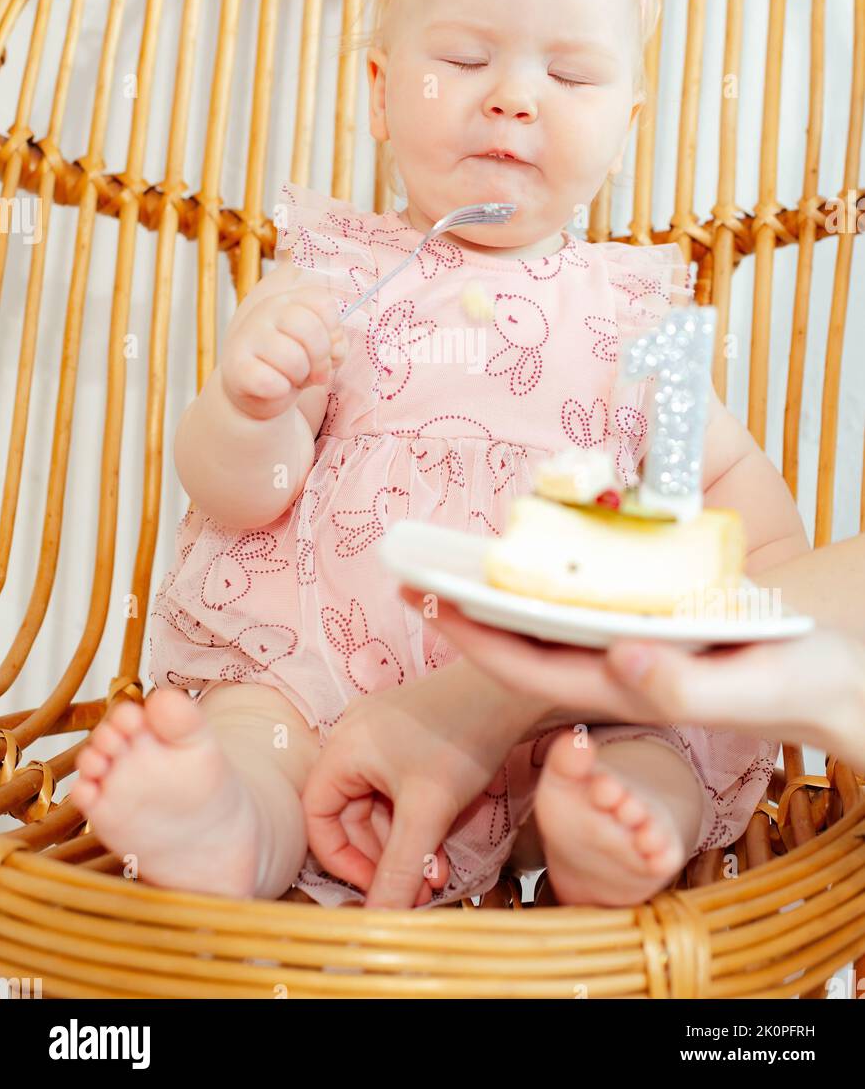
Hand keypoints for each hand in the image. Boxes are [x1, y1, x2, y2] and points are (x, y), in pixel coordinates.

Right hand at [220, 282, 346, 419]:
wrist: (256, 390)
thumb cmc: (293, 363)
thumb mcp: (320, 347)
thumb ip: (335, 341)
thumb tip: (335, 349)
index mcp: (289, 300)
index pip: (324, 304)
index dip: (333, 331)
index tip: (326, 346)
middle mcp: (265, 311)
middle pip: (311, 329)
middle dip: (321, 358)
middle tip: (315, 372)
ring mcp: (247, 337)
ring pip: (294, 359)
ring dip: (301, 376)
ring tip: (292, 378)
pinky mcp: (236, 367)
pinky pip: (272, 383)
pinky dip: (282, 391)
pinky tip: (276, 388)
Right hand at [302, 664, 529, 909]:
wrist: (513, 691)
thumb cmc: (464, 736)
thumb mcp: (428, 812)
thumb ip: (399, 869)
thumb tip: (378, 921)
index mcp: (343, 747)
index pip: (317, 815)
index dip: (340, 859)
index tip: (374, 887)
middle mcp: (356, 738)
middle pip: (351, 816)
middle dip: (384, 859)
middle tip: (416, 893)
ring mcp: (383, 737)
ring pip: (381, 808)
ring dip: (406, 847)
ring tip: (438, 879)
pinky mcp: (410, 739)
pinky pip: (400, 792)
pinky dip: (417, 822)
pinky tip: (442, 850)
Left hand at [399, 586, 864, 770]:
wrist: (842, 674)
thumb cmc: (805, 683)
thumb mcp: (757, 684)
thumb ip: (688, 685)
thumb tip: (615, 659)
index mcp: (633, 690)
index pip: (533, 671)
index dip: (477, 640)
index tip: (429, 603)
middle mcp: (620, 669)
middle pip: (527, 643)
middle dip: (469, 612)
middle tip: (415, 570)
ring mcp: (634, 645)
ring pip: (551, 620)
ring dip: (501, 591)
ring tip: (454, 555)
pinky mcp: (654, 620)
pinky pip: (589, 597)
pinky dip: (554, 573)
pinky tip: (535, 547)